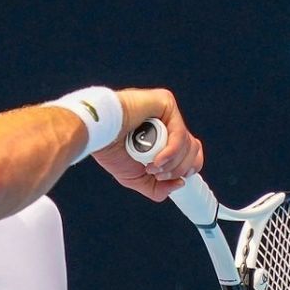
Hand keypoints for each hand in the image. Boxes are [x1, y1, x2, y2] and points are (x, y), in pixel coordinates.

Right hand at [90, 88, 204, 201]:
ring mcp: (167, 112)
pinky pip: (179, 132)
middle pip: (193, 149)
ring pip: (188, 143)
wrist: (97, 134)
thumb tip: (179, 184)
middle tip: (158, 174)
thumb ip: (157, 187)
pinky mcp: (165, 103)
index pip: (190, 151)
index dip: (188, 166)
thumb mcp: (136, 178)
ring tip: (151, 166)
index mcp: (163, 137)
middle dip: (178, 169)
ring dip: (171, 162)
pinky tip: (157, 160)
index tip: (179, 179)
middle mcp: (167, 123)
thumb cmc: (110, 150)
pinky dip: (171, 152)